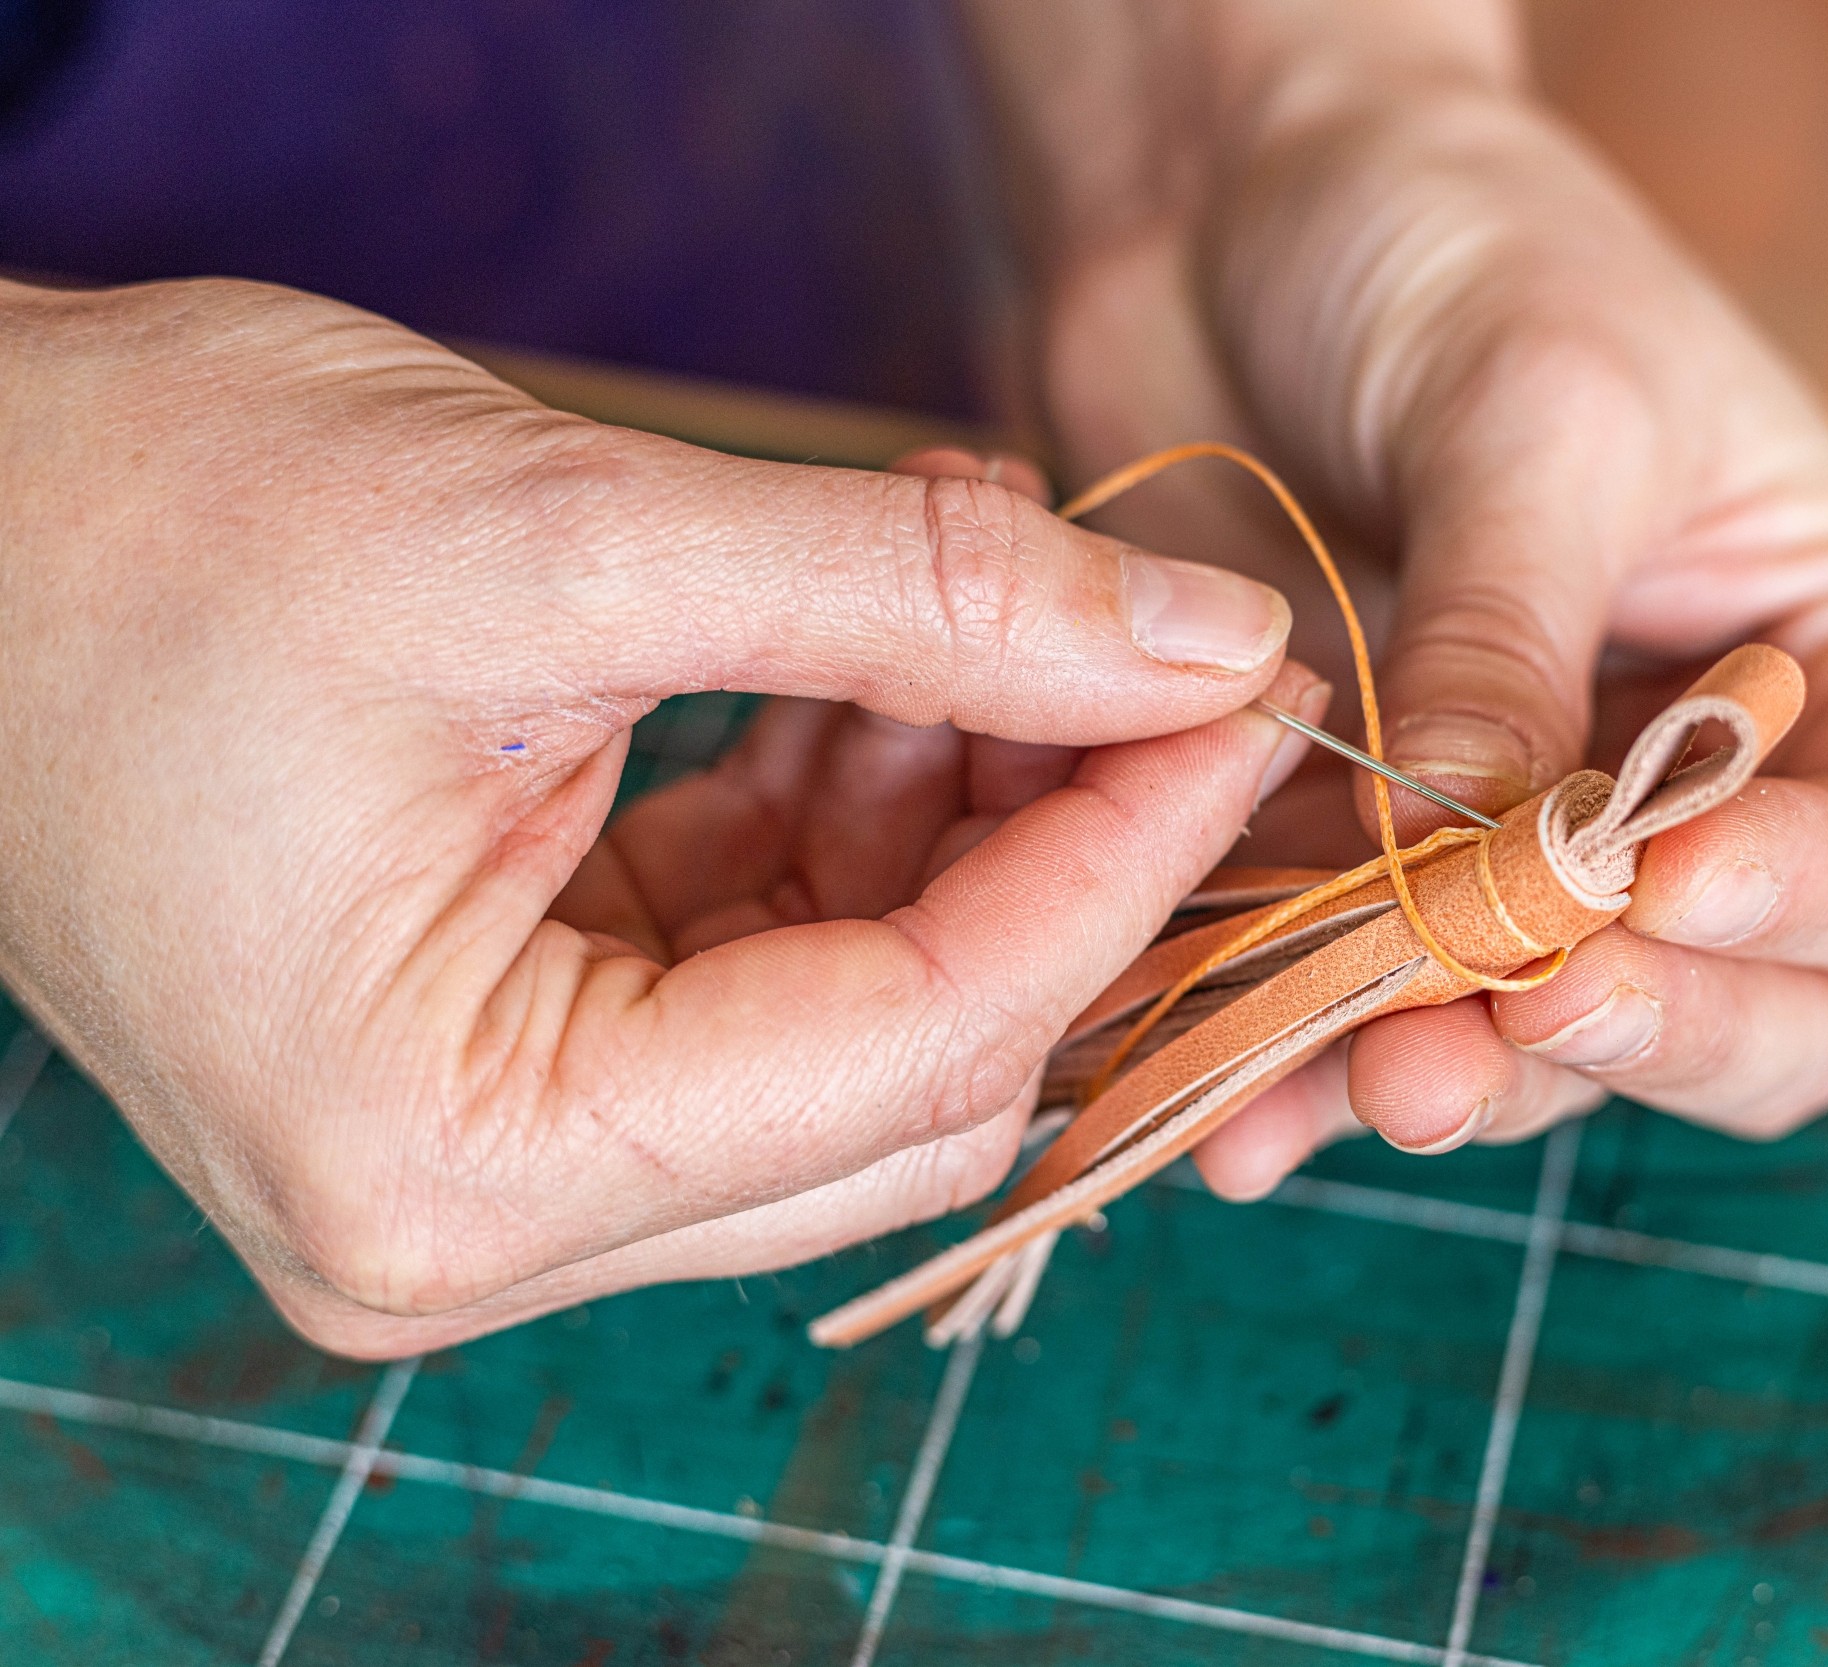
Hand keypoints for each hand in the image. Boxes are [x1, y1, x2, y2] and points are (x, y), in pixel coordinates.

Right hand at [0, 276, 1316, 1355]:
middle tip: (1148, 667)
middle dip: (1056, 867)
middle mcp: (472, 1223)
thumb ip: (915, 601)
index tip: (1240, 704)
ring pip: (857, 1035)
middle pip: (908, 1086)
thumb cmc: (145, 522)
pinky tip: (878, 672)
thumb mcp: (562, 534)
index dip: (1113, 869)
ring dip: (957, 830)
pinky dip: (851, 827)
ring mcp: (493, 1159)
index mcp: (451, 1163)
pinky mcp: (510, 1060)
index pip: (912, 1047)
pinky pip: (763, 976)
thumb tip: (1196, 643)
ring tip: (980, 614)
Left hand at [961, 0, 1827, 1192]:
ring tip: (1363, 1077)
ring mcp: (1535, 844)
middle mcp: (1712, 785)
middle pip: (1763, 1004)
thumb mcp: (1531, 408)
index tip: (1667, 884)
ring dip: (1465, 1076)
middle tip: (1520, 1014)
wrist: (1235, 207)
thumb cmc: (1455, 243)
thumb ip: (1512, 636)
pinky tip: (1238, 1113)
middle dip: (1648, 1032)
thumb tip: (1473, 849)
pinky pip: (1359, 1011)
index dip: (1816, 900)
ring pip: (1552, 1043)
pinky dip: (1301, 1066)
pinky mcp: (1366, 863)